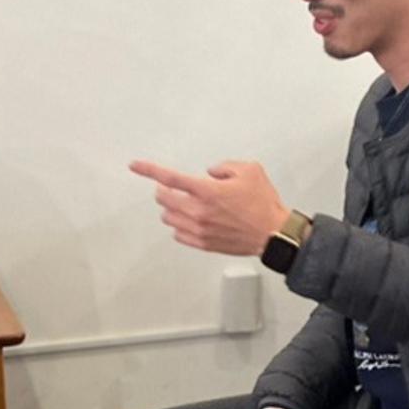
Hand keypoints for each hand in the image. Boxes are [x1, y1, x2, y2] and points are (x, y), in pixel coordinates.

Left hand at [129, 159, 288, 256]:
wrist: (273, 233)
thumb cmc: (263, 203)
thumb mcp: (249, 170)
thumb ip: (224, 167)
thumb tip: (211, 173)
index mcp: (206, 191)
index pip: (169, 178)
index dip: (148, 169)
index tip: (135, 165)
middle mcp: (198, 211)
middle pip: (163, 199)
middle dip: (163, 190)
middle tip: (171, 188)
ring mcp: (199, 229)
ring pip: (168, 218)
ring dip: (171, 208)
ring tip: (184, 204)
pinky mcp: (203, 243)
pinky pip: (178, 235)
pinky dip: (179, 226)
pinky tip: (190, 221)